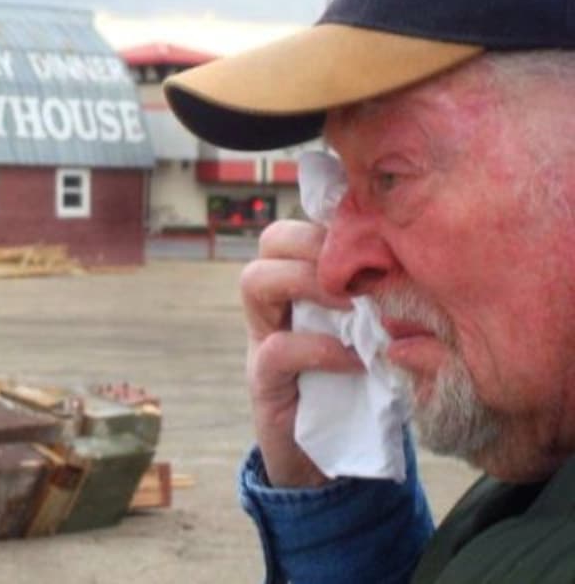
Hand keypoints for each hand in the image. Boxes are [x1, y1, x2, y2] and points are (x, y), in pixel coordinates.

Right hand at [241, 219, 362, 486]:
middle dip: (314, 244)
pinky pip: (277, 349)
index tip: (373, 234)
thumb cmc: (364, 388)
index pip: (299, 227)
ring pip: (254, 281)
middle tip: (357, 270)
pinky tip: (357, 361)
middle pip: (270, 241)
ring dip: (306, 282)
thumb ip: (388, 302)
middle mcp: (276, 304)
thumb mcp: (380, 335)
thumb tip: (426, 263)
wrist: (330, 460)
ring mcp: (262, 339)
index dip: (328, 220)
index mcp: (303, 285)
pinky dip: (320, 349)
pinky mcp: (263, 382)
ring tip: (351, 306)